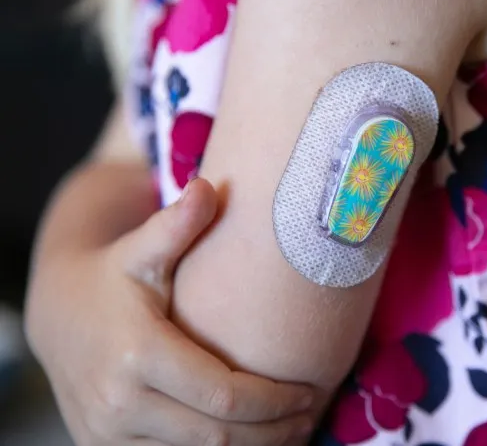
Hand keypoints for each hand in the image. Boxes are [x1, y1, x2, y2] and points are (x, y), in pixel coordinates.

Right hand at [31, 179, 314, 445]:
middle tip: (309, 417)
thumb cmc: (113, 276)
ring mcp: (107, 432)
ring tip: (289, 433)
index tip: (310, 393)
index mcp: (138, 354)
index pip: (224, 396)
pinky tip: (246, 441)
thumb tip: (208, 185)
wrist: (57, 314)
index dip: (274, 402)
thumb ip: (176, 224)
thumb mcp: (142, 250)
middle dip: (271, 433)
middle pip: (217, 436)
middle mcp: (119, 402)